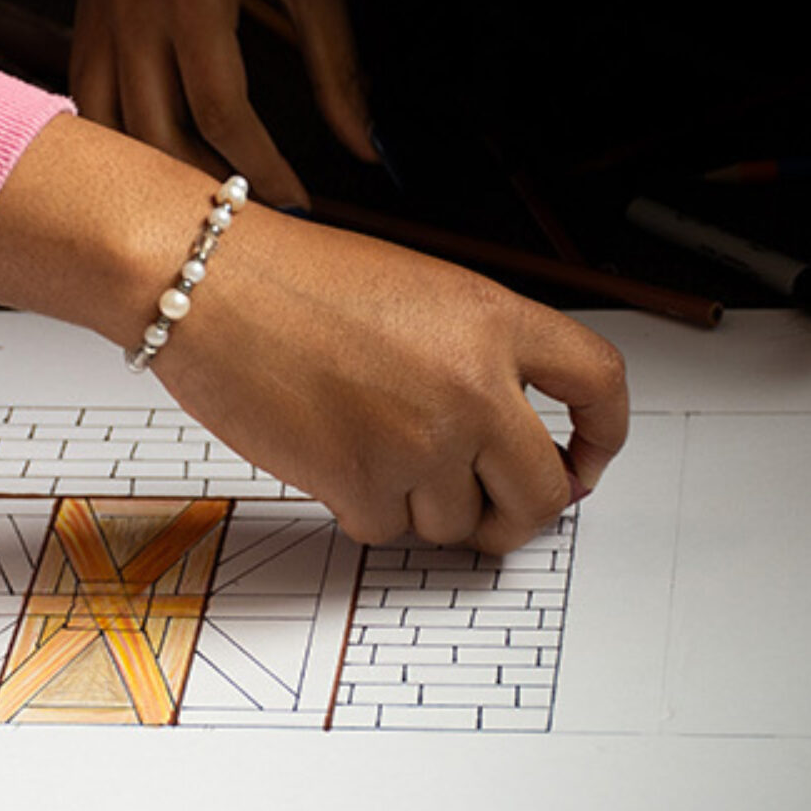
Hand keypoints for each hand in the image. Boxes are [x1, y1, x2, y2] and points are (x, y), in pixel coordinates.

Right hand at [0, 117, 628, 552]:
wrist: (205, 282)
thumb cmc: (293, 279)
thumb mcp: (419, 292)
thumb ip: (479, 355)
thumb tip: (514, 440)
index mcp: (496, 321)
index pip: (601, 384)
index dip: (605, 437)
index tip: (587, 462)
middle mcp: (473, 386)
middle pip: (542, 492)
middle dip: (523, 515)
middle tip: (496, 513)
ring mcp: (420, 442)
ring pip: (458, 522)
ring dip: (425, 507)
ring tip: (374, 448)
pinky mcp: (360, 485)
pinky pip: (387, 530)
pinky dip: (363, 508)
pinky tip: (331, 455)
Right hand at [71, 0, 374, 208]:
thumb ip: (337, 66)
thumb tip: (367, 146)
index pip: (220, 114)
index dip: (262, 170)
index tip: (298, 201)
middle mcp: (128, 1)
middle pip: (150, 133)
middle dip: (203, 186)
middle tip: (250, 216)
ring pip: (103, 121)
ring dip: (151, 167)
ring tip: (203, 193)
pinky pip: (84, 85)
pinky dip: (117, 128)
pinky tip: (155, 148)